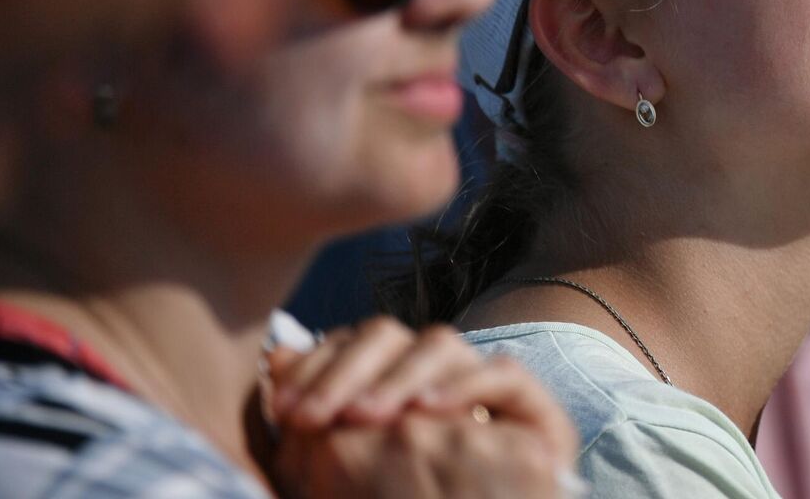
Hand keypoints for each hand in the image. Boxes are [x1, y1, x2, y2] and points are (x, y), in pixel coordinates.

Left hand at [263, 317, 577, 496]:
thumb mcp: (345, 474)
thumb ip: (313, 424)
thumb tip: (278, 355)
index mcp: (391, 382)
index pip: (349, 346)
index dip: (316, 366)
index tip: (284, 409)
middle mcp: (434, 374)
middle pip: (388, 336)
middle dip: (344, 371)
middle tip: (312, 417)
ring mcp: (482, 383)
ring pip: (440, 343)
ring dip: (398, 376)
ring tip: (367, 417)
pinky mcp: (531, 406)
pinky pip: (502, 373)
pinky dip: (464, 384)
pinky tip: (428, 411)